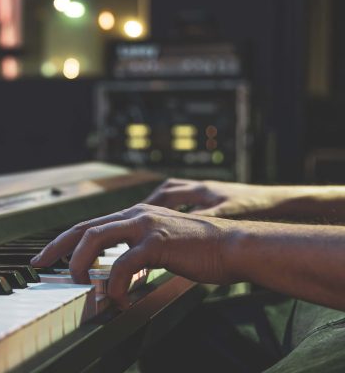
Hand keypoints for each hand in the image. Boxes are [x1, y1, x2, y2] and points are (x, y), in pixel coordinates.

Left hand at [30, 204, 238, 307]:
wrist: (234, 247)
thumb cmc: (200, 251)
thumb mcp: (160, 247)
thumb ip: (137, 252)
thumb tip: (117, 272)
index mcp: (134, 216)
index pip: (88, 226)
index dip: (64, 241)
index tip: (45, 256)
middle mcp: (135, 215)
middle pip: (84, 228)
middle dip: (58, 247)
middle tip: (41, 265)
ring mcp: (146, 226)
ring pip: (96, 237)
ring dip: (80, 262)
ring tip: (76, 282)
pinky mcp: (158, 241)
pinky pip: (126, 263)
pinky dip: (116, 283)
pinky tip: (119, 299)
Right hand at [141, 178, 280, 217]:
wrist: (278, 201)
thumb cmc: (255, 207)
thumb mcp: (228, 214)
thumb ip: (203, 218)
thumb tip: (180, 224)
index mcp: (201, 190)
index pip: (167, 197)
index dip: (148, 209)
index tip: (134, 220)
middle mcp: (201, 187)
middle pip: (166, 191)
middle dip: (149, 204)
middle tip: (134, 217)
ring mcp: (207, 191)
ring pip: (175, 194)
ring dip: (161, 205)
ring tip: (149, 218)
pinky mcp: (214, 198)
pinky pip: (187, 200)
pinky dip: (177, 209)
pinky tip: (175, 223)